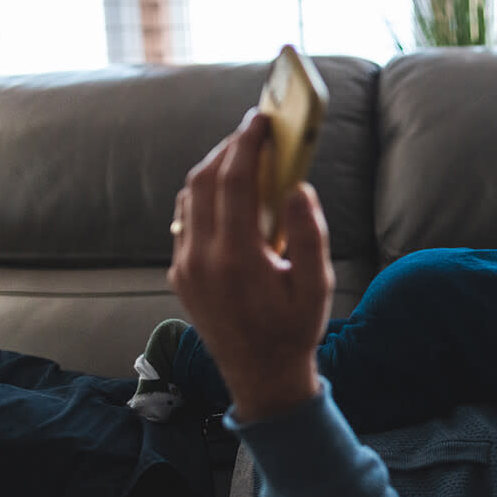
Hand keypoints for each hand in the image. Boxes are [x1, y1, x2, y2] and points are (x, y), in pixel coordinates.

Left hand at [168, 111, 334, 421]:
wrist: (261, 377)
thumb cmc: (294, 331)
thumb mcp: (316, 286)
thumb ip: (309, 234)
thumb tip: (297, 187)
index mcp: (237, 258)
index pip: (234, 182)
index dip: (248, 144)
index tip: (262, 120)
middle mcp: (202, 258)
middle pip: (205, 180)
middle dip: (229, 148)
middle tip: (254, 130)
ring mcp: (185, 267)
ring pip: (189, 198)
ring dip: (213, 169)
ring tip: (243, 157)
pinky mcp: (180, 275)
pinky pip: (185, 221)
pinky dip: (203, 196)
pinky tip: (227, 194)